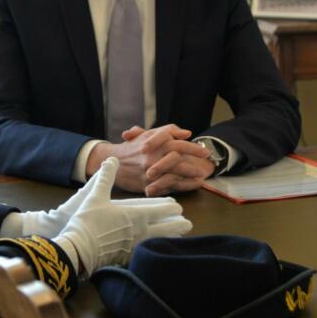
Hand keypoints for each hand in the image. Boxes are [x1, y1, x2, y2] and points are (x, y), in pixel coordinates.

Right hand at [20, 167, 183, 236]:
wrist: (77, 248)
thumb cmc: (87, 219)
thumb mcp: (95, 194)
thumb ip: (105, 176)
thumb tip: (111, 159)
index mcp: (136, 214)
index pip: (163, 209)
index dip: (172, 207)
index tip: (177, 206)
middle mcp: (141, 230)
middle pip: (169, 227)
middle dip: (179, 224)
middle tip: (187, 223)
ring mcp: (137, 245)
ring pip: (162, 241)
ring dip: (172, 237)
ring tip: (179, 236)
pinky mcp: (129, 257)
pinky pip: (149, 252)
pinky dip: (157, 249)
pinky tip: (158, 249)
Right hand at [86, 123, 212, 195]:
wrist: (110, 161)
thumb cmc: (132, 147)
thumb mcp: (147, 134)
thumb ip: (167, 131)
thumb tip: (186, 133)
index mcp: (153, 143)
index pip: (177, 144)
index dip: (193, 148)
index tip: (204, 151)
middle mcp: (152, 156)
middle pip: (179, 159)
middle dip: (194, 162)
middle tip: (206, 163)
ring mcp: (149, 170)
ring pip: (175, 173)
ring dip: (190, 175)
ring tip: (202, 176)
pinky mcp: (147, 183)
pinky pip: (168, 186)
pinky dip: (182, 186)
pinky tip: (191, 185)